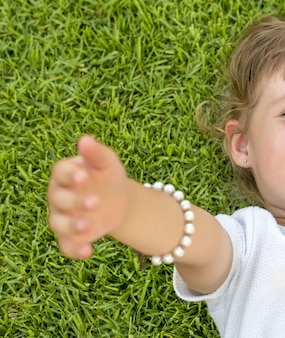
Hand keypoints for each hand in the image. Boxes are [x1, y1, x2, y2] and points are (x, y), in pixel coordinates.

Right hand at [47, 135, 129, 258]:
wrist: (118, 200)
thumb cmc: (108, 176)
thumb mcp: (108, 163)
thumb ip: (97, 153)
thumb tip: (85, 139)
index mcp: (66, 173)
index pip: (61, 172)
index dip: (70, 175)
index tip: (84, 176)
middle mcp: (58, 195)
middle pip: (59, 199)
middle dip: (75, 201)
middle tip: (96, 202)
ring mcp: (62, 216)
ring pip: (58, 223)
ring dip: (72, 225)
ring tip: (89, 225)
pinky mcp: (70, 236)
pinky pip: (66, 245)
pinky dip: (74, 250)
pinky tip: (88, 252)